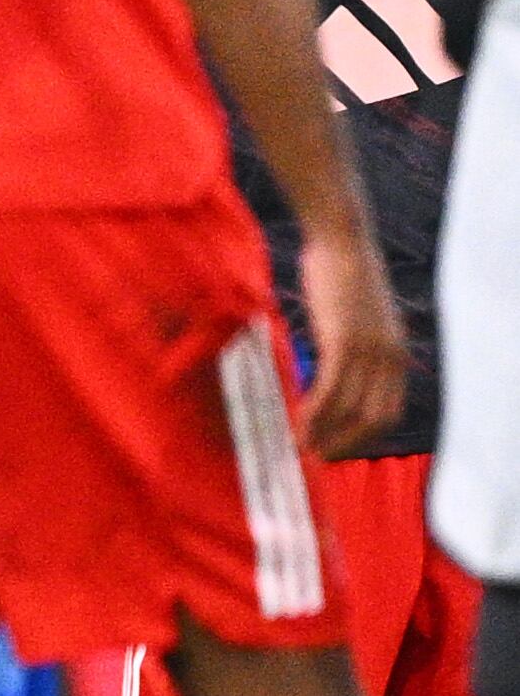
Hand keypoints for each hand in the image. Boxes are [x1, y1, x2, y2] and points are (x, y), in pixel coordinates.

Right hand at [296, 226, 408, 458]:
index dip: (361, 436)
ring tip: (301, 446)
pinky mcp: (345, 341)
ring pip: (349, 409)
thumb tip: (328, 370)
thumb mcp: (356, 317)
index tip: (334, 447)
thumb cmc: (341, 273)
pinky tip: (298, 422)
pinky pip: (330, 389)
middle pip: (374, 419)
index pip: (388, 412)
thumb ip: (351, 344)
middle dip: (345, 443)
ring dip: (324, 433)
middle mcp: (390, 357)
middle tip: (316, 455)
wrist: (343, 239)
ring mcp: (369, 350)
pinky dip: (315, 412)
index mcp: (397, 354)